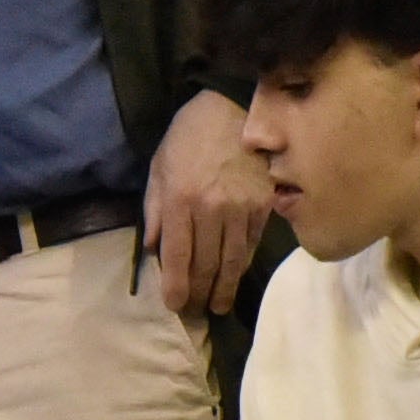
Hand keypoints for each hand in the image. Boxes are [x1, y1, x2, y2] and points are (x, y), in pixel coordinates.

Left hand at [143, 89, 269, 317]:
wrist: (235, 107)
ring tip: (218, 306)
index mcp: (181, 200)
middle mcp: (212, 210)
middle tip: (195, 313)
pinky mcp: (264, 205)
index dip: (175, 287)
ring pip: (232, 261)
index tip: (175, 306)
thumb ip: (155, 209)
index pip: (177, 257)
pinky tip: (235, 276)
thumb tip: (155, 250)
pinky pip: (252, 244)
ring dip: (224, 289)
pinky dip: (243, 264)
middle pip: (206, 265)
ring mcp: (242, 209)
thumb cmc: (190, 136)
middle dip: (199, 294)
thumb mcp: (160, 167)